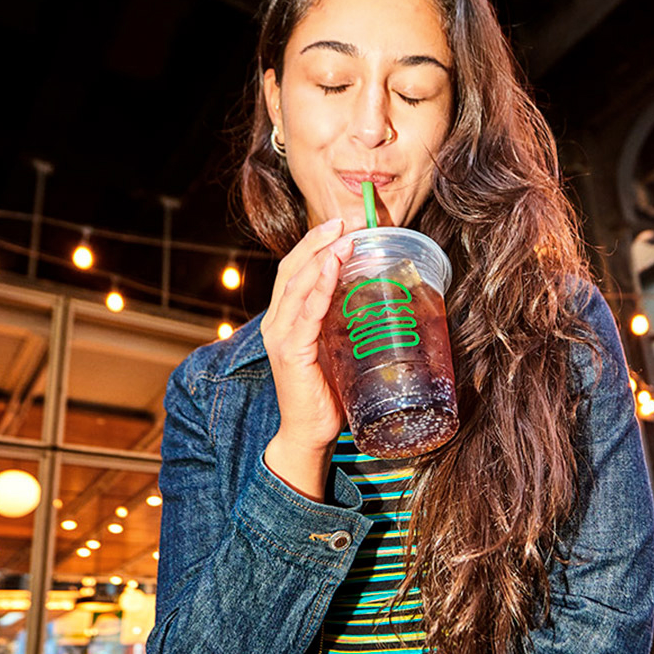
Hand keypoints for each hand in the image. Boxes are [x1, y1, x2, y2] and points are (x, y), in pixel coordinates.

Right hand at [259, 216, 356, 453]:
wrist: (310, 433)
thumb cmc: (326, 393)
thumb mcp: (335, 348)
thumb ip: (343, 323)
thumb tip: (377, 298)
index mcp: (285, 320)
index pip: (294, 271)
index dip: (314, 245)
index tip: (341, 224)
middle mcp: (276, 324)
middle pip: (291, 269)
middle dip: (317, 241)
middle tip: (345, 220)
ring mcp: (280, 337)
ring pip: (295, 285)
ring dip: (321, 257)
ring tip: (343, 238)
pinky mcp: (290, 353)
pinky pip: (304, 314)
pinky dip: (317, 288)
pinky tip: (331, 270)